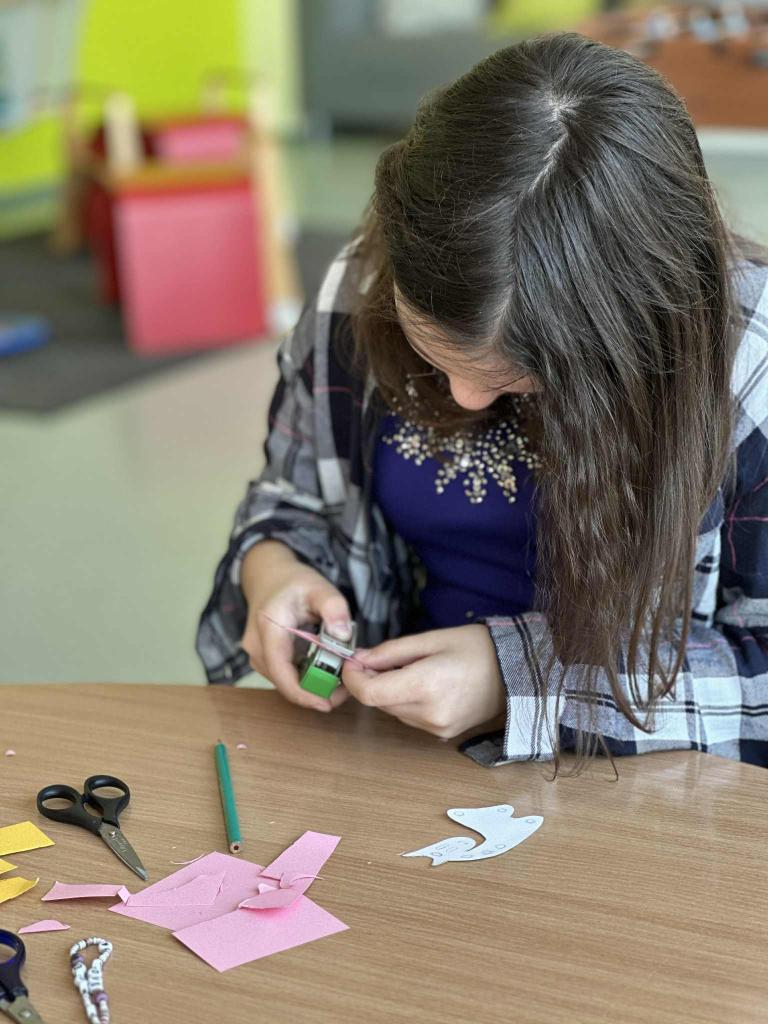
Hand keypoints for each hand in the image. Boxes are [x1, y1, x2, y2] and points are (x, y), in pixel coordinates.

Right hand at [240, 541, 352, 712]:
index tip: (327, 704)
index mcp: (268, 629)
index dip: (303, 693)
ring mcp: (257, 654)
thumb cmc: (294, 582)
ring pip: (285, 681)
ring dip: (311, 685)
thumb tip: (342, 635)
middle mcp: (256, 647)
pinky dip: (306, 677)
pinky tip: (327, 672)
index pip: (281, 671)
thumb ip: (333, 607)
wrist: (269, 576)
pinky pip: (285, 675)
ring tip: (341, 680)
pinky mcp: (265, 658)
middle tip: (346, 689)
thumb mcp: (318, 587)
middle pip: (284, 682)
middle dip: (315, 691)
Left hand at [341, 625, 505, 738]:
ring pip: (394, 712)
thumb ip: (391, 652)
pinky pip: (411, 718)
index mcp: (426, 685)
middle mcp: (429, 714)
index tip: (352, 662)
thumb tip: (359, 659)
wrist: (516, 671)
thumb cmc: (476, 648)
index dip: (353, 678)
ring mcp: (437, 728)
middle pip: (380, 703)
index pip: (371, 693)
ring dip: (391, 692)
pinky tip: (425, 685)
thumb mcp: (430, 639)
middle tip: (383, 658)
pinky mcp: (442, 734)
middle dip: (373, 681)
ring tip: (413, 669)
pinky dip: (408, 702)